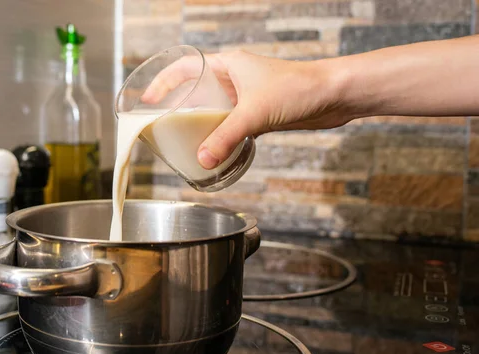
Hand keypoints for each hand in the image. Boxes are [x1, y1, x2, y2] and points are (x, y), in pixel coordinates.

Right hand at [141, 50, 349, 168]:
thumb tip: (202, 160)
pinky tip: (215, 149)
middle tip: (164, 127)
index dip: (163, 83)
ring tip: (185, 142)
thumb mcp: (255, 113)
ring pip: (215, 109)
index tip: (148, 100)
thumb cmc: (298, 89)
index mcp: (228, 64)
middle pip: (197, 90)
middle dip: (180, 107)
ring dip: (201, 124)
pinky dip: (221, 135)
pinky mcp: (260, 112)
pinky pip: (232, 123)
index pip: (185, 68)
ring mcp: (248, 95)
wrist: (334, 95)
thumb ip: (226, 138)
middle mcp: (235, 77)